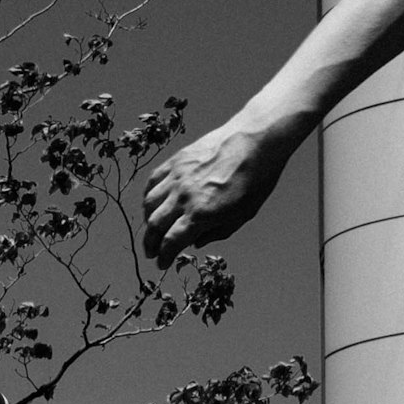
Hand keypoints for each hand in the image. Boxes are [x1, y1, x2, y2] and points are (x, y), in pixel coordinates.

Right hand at [142, 116, 299, 263]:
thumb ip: (217, 233)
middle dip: (150, 243)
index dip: (163, 256)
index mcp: (201, 214)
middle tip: (151, 252)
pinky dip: (149, 195)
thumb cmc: (255, 180)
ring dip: (147, 221)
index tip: (161, 263)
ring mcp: (177, 177)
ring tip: (152, 228)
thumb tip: (195, 242)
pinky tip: (153, 202)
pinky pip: (153, 181)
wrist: (255, 140)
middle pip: (155, 226)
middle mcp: (184, 196)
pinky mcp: (176, 161)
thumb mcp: (243, 215)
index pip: (171, 241)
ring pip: (149, 203)